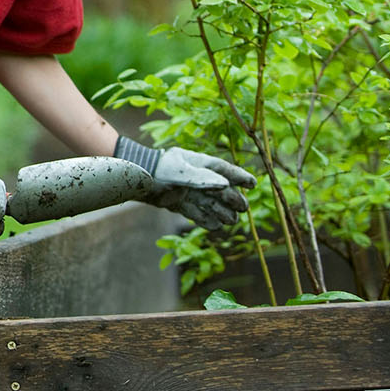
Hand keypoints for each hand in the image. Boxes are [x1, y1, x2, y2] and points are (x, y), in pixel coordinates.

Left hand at [115, 135, 254, 231]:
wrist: (136, 179)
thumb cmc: (160, 169)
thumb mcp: (181, 172)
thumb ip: (203, 178)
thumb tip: (225, 185)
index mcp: (201, 164)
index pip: (226, 170)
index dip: (240, 176)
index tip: (253, 184)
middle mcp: (198, 178)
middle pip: (223, 191)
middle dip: (234, 199)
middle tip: (242, 208)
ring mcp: (190, 192)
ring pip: (213, 204)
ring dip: (222, 212)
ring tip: (230, 220)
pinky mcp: (181, 204)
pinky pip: (198, 214)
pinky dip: (206, 220)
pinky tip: (215, 226)